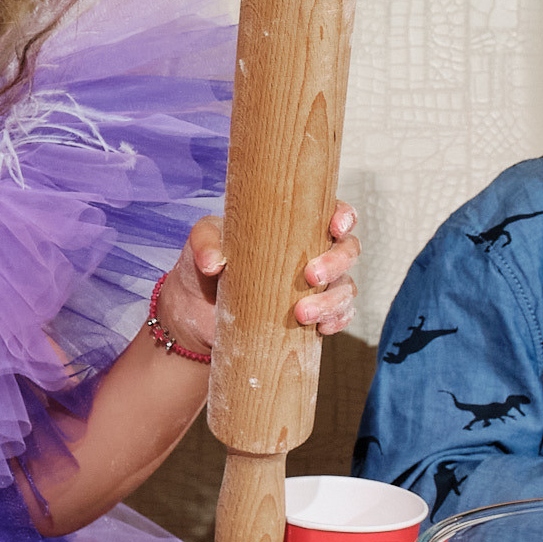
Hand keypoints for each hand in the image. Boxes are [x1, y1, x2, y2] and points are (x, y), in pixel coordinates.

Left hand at [161, 200, 359, 350]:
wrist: (195, 313)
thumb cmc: (202, 266)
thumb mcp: (199, 244)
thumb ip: (205, 243)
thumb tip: (214, 264)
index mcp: (293, 225)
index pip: (332, 213)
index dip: (344, 217)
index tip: (336, 227)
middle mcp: (312, 253)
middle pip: (347, 251)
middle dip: (337, 263)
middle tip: (310, 275)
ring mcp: (315, 286)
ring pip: (345, 287)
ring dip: (333, 301)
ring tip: (302, 314)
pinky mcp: (311, 315)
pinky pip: (340, 316)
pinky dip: (337, 321)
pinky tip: (321, 328)